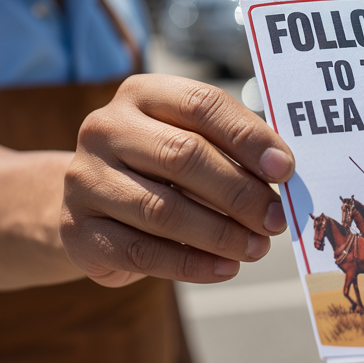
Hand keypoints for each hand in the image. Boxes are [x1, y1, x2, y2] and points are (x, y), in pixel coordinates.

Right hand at [62, 75, 292, 286]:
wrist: (90, 205)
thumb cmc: (157, 169)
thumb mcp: (187, 141)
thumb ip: (228, 149)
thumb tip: (281, 172)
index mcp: (140, 94)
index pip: (201, 105)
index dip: (248, 137)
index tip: (285, 169)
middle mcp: (104, 129)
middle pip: (182, 155)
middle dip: (239, 192)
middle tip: (275, 219)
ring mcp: (85, 180)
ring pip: (162, 210)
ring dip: (220, 234)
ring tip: (257, 247)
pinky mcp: (78, 230)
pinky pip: (142, 253)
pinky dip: (191, 265)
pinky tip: (225, 268)